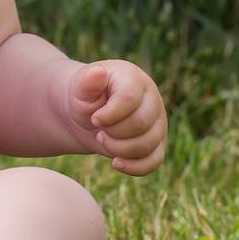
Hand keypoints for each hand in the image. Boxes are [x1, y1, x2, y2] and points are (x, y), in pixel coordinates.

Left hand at [62, 59, 167, 175]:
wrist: (88, 114)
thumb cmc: (85, 97)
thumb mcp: (80, 87)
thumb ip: (86, 82)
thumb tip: (97, 72)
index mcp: (134, 78)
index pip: (130, 98)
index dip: (110, 114)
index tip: (94, 119)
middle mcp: (152, 98)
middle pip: (141, 124)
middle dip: (114, 133)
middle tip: (98, 130)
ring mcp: (158, 121)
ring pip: (148, 144)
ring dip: (120, 150)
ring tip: (103, 140)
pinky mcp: (157, 142)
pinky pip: (155, 160)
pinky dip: (135, 167)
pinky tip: (116, 163)